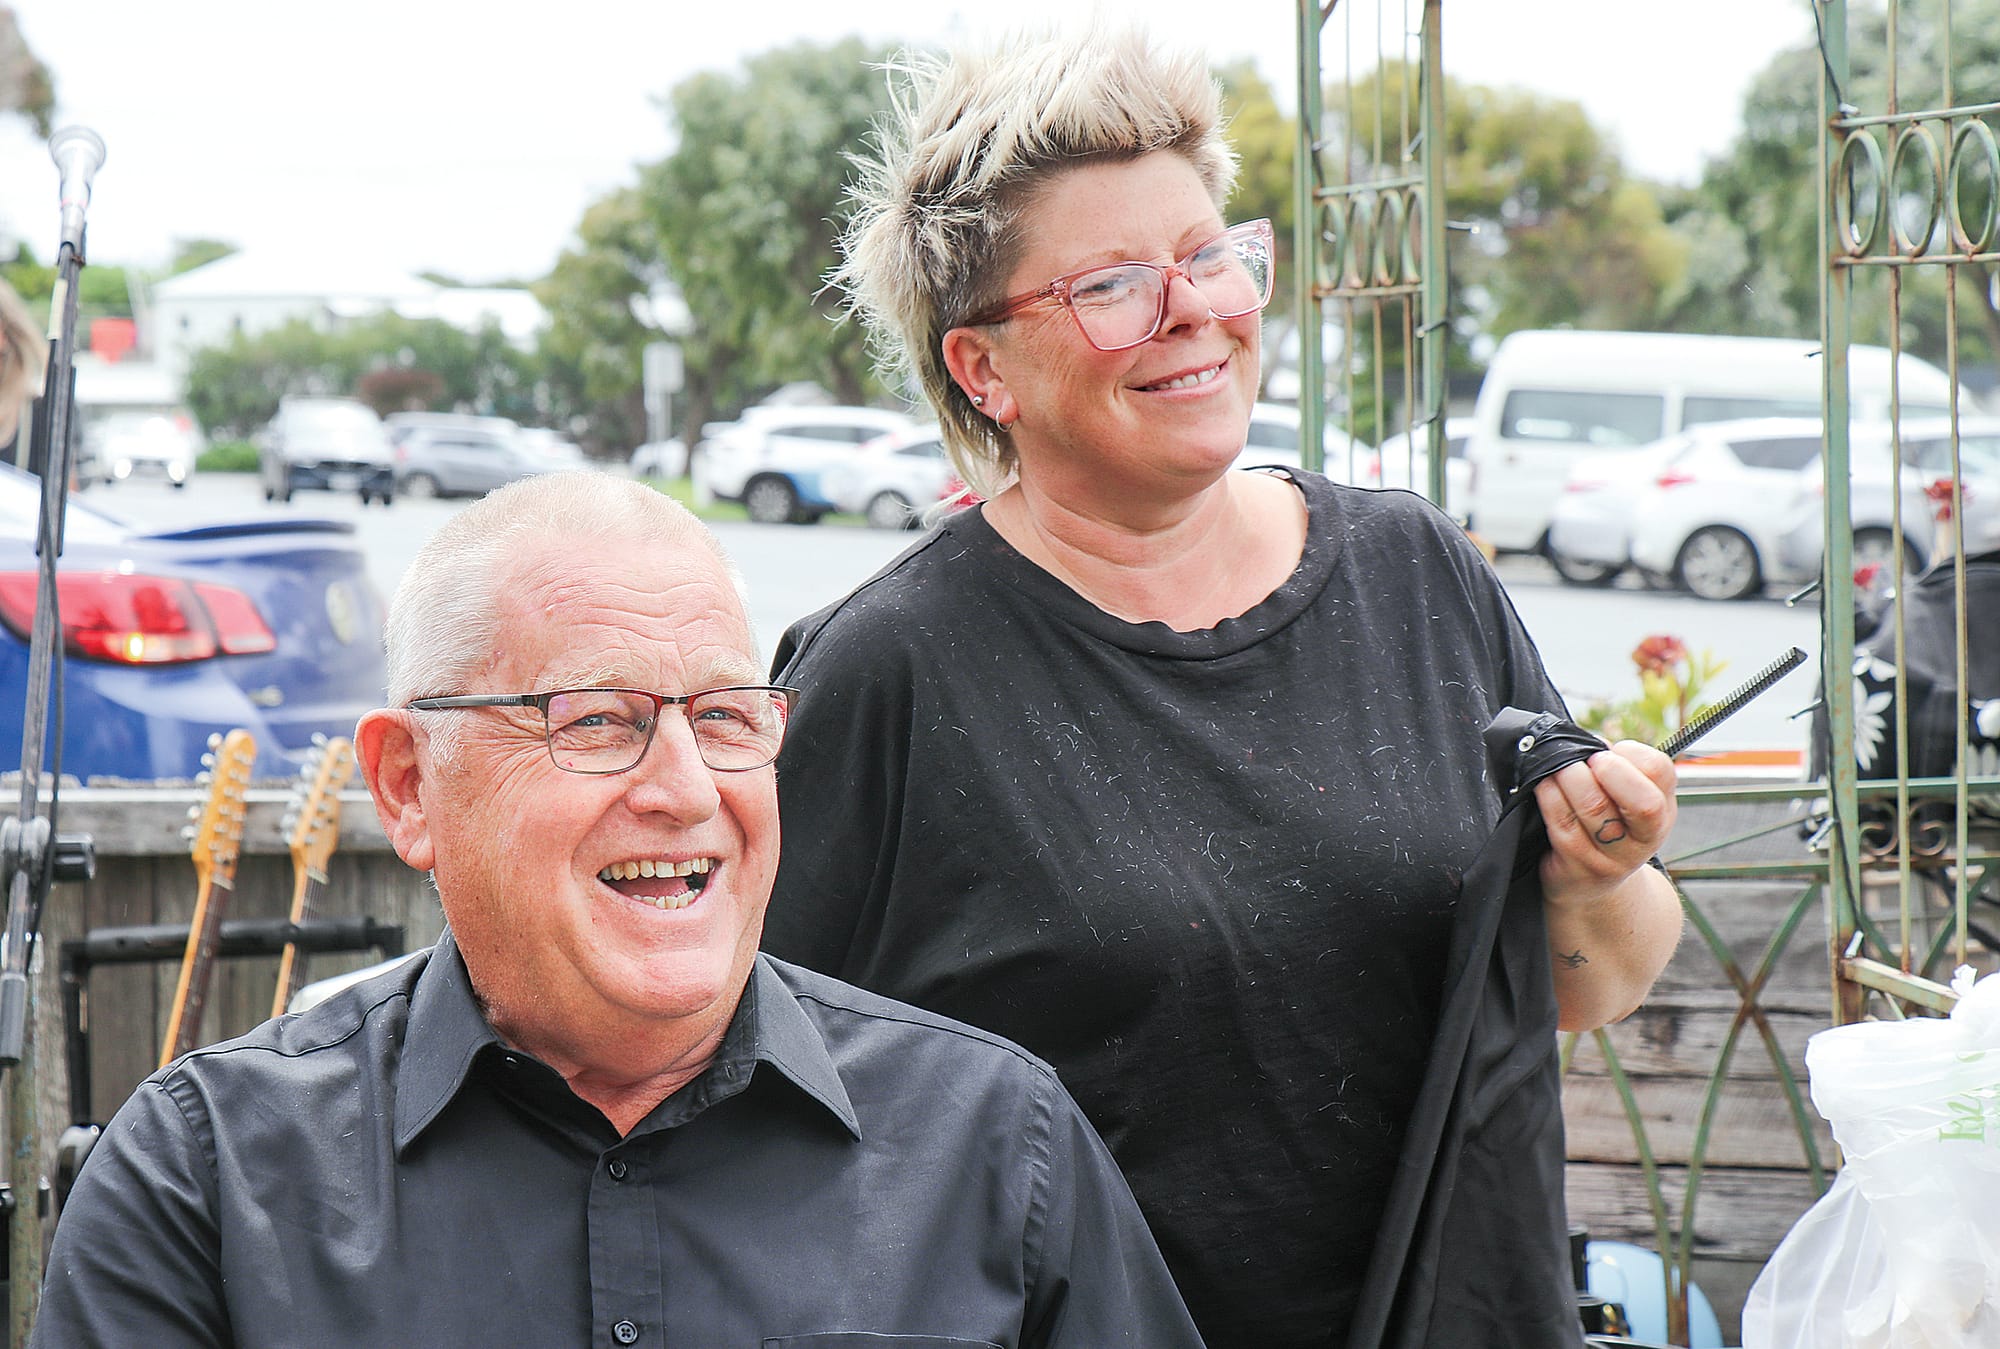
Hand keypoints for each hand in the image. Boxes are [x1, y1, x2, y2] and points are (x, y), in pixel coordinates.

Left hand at [1533, 740, 1676, 908]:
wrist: (1591, 889)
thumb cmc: (1605, 829)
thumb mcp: (1626, 803)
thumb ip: (1618, 770)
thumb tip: (1591, 743)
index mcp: (1663, 811)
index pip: (1661, 773)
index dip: (1632, 754)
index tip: (1610, 751)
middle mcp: (1646, 838)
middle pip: (1643, 802)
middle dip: (1610, 771)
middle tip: (1589, 761)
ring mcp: (1613, 857)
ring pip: (1593, 807)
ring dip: (1569, 776)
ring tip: (1559, 768)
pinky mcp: (1579, 867)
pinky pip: (1562, 823)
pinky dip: (1549, 795)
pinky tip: (1544, 786)